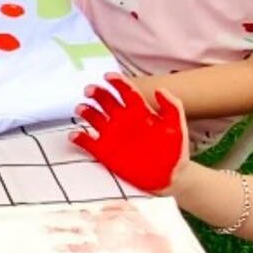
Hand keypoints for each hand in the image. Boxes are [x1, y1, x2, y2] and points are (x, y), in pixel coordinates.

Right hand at [71, 74, 188, 194]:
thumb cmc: (175, 151)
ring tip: (81, 109)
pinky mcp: (104, 151)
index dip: (117, 82)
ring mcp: (112, 135)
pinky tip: (75, 135)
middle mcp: (123, 121)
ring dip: (85, 111)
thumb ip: (172, 107)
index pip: (126, 92)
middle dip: (97, 93)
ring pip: (93, 117)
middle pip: (106, 100)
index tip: (108, 76)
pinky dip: (78, 138)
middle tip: (90, 90)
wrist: (170, 176)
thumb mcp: (177, 128)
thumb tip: (160, 89)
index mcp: (139, 112)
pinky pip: (87, 142)